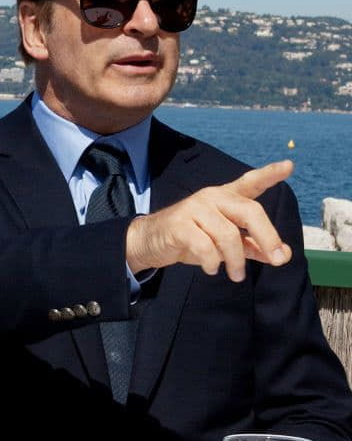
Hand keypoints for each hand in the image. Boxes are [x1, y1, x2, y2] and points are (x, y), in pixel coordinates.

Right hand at [125, 160, 293, 281]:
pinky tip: (212, 269)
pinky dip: (213, 262)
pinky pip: (205, 247)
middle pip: (250, 211)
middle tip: (278, 260)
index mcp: (226, 197)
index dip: (270, 174)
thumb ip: (254, 246)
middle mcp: (212, 197)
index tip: (288, 166)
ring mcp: (194, 208)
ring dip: (236, 260)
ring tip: (236, 275)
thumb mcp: (227, 243)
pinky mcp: (179, 224)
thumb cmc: (193, 239)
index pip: (250, 182)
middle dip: (268, 237)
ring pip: (228, 235)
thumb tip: (283, 255)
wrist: (151, 242)